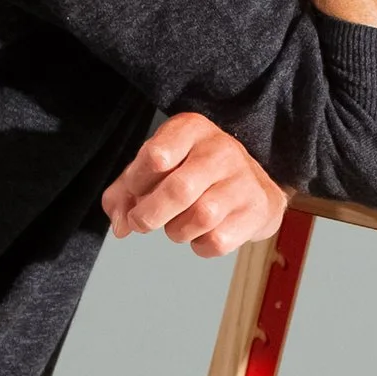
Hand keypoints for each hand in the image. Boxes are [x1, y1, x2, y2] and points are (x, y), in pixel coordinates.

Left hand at [102, 114, 286, 259]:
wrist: (254, 187)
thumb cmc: (195, 175)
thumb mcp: (158, 169)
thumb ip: (126, 192)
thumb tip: (120, 226)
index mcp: (191, 129)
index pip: (156, 156)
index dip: (136, 182)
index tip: (134, 192)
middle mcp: (221, 149)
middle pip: (179, 190)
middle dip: (149, 215)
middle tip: (141, 222)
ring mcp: (242, 180)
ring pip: (201, 217)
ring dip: (177, 231)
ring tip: (177, 226)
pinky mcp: (256, 210)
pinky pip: (218, 240)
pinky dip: (200, 246)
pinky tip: (201, 235)